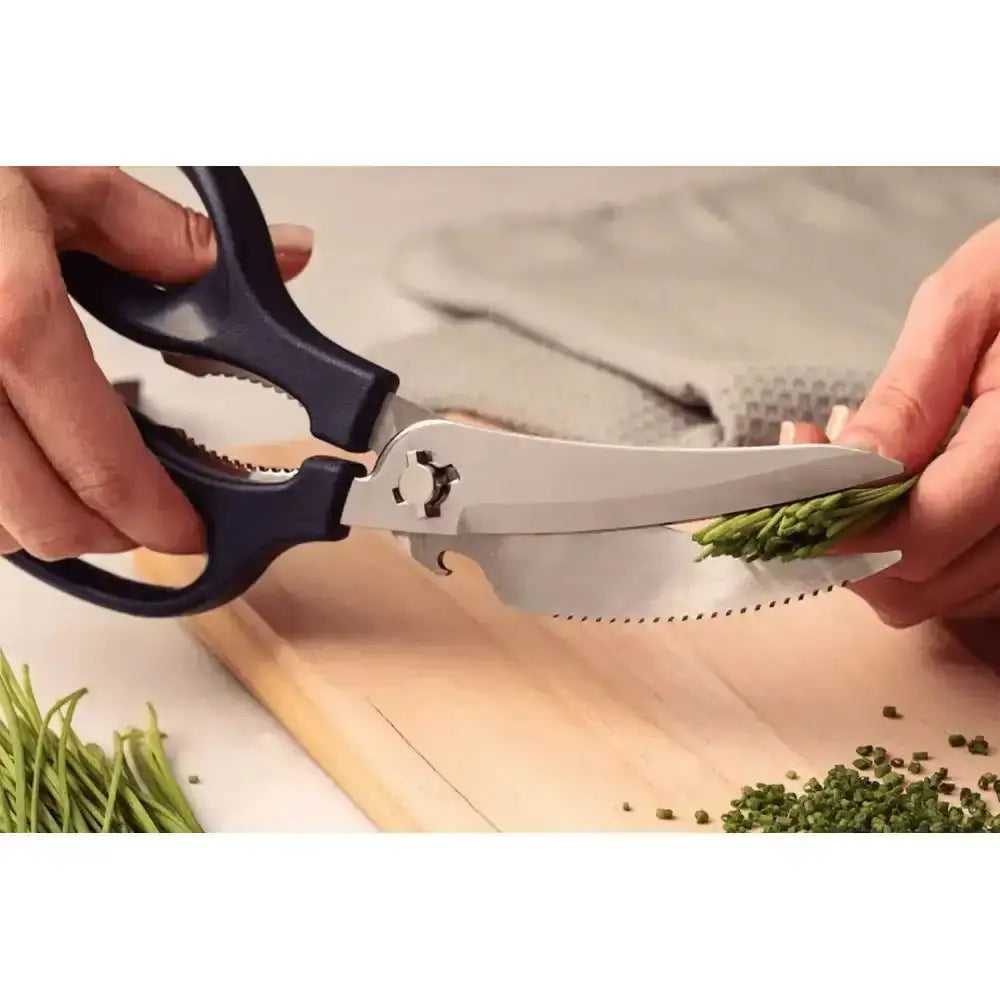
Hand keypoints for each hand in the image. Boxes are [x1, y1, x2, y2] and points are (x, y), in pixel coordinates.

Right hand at [0, 167, 312, 560]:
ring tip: (82, 495)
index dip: (154, 515)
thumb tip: (285, 256)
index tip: (186, 532)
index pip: (101, 460)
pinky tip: (17, 465)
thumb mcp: (61, 172)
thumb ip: (170, 235)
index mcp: (8, 313)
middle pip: (37, 520)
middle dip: (105, 536)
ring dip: (40, 526)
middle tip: (143, 521)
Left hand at [780, 219, 999, 626]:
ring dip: (883, 556)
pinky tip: (906, 501)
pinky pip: (978, 585)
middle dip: (848, 546)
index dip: (840, 530)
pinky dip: (928, 557)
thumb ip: (909, 396)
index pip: (919, 534)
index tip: (787, 499)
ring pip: (947, 596)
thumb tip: (849, 470)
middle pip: (923, 583)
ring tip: (856, 482)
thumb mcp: (966, 306)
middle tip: (811, 482)